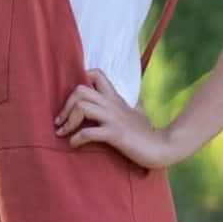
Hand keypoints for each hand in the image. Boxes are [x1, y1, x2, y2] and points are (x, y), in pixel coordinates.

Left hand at [54, 68, 175, 169]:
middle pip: (80, 90)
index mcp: (115, 98)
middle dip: (65, 105)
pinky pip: (89, 132)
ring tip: (63, 133)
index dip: (79, 81)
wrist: (163, 148)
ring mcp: (113, 118)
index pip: (96, 74)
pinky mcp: (115, 134)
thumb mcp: (142, 115)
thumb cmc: (149, 134)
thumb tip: (139, 103)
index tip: (70, 100)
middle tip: (59, 122)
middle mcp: (112, 105)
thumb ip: (137, 107)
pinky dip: (77, 138)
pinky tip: (74, 144)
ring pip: (82, 107)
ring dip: (68, 121)